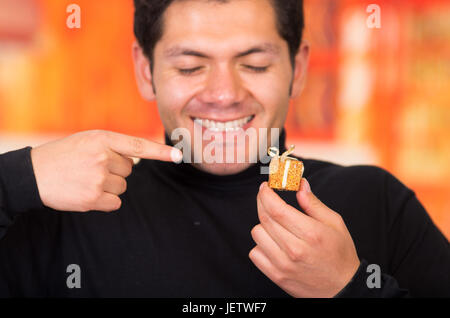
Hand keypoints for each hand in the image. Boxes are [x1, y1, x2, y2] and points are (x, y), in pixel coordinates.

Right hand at [31, 130, 181, 211]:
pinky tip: (87, 192)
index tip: (179, 155)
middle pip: (130, 170)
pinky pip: (115, 202)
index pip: (138, 146)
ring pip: (122, 187)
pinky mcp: (93, 198)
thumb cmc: (64, 155)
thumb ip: (113, 146)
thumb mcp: (88, 140)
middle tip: (93, 168)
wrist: (33, 174)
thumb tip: (137, 160)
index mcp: (103, 139)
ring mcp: (98, 179)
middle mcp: (102, 157)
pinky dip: (105, 201)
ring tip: (87, 179)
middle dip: (115, 171)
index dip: (160, 152)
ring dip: (109, 186)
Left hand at [249, 179, 359, 297]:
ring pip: (257, 234)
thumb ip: (313, 203)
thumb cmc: (340, 254)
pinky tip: (273, 243)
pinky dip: (261, 245)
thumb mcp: (334, 223)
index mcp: (311, 233)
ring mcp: (283, 265)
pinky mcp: (277, 276)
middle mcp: (295, 249)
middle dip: (262, 202)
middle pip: (264, 218)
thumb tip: (300, 184)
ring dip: (263, 225)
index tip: (265, 187)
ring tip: (276, 225)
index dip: (266, 194)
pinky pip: (255, 253)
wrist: (343, 289)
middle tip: (266, 197)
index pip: (276, 208)